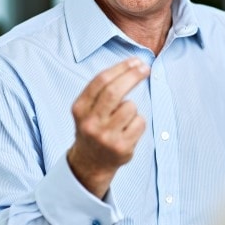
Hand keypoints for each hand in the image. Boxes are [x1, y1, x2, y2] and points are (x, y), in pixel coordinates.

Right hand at [67, 58, 149, 198]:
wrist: (90, 163)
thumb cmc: (94, 127)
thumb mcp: (88, 109)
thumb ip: (103, 90)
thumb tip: (134, 65)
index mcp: (80, 109)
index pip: (101, 81)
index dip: (121, 68)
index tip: (135, 61)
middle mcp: (90, 122)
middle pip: (114, 91)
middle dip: (132, 76)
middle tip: (145, 68)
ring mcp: (105, 136)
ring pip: (130, 107)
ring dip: (132, 107)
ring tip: (124, 118)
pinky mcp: (121, 147)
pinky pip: (140, 122)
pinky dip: (138, 122)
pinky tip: (128, 131)